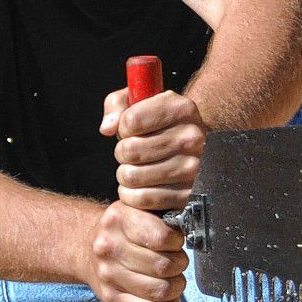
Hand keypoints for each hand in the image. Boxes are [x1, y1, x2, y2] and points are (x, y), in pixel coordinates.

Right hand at [82, 200, 185, 301]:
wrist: (86, 248)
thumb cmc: (123, 230)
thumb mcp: (138, 209)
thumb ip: (162, 213)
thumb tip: (190, 227)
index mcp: (119, 219)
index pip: (163, 237)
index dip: (177, 242)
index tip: (175, 242)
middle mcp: (109, 247)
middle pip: (164, 266)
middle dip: (179, 266)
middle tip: (177, 263)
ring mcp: (107, 274)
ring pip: (159, 290)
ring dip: (176, 288)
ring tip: (173, 281)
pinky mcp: (109, 297)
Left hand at [101, 84, 206, 212]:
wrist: (194, 149)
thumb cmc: (159, 124)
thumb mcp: (140, 102)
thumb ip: (117, 104)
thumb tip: (107, 129)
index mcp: (182, 109)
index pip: (130, 121)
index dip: (123, 127)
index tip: (132, 130)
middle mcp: (192, 137)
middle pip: (128, 150)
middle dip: (122, 152)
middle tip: (133, 152)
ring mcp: (193, 168)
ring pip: (132, 176)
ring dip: (126, 174)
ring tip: (138, 168)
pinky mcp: (188, 194)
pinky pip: (142, 199)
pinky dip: (132, 195)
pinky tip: (141, 186)